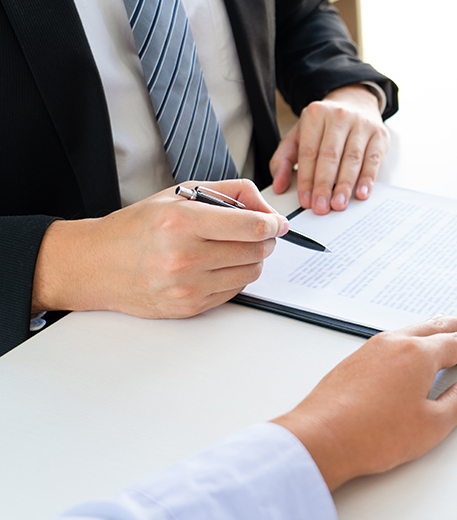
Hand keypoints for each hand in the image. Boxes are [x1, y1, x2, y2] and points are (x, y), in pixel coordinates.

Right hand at [32, 179, 288, 317]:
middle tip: (258, 233)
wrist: (98, 264)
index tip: (277, 223)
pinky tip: (218, 266)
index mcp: (182, 222)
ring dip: (253, 259)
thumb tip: (268, 211)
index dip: (273, 224)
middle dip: (265, 240)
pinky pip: (234, 291)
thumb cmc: (138, 227)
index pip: (251, 226)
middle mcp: (185, 256)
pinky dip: (235, 277)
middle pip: (256, 251)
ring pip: (251, 273)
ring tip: (235, 248)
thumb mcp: (180, 195)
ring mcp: (187, 286)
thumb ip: (231, 194)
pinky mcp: (190, 307)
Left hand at [271, 84, 389, 214]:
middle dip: (324, 184)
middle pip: (330, 155)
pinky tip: (361, 193)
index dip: (306, 179)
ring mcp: (361, 124)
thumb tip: (279, 185)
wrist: (356, 103)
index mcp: (315, 115)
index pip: (309, 152)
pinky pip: (373, 160)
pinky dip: (367, 178)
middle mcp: (338, 116)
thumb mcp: (299, 135)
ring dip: (345, 185)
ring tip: (338, 204)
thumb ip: (283, 159)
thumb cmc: (325, 126)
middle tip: (321, 207)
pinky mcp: (379, 135)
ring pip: (352, 158)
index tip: (305, 201)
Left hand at [273, 315, 456, 490]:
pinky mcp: (354, 361)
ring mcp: (370, 350)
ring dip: (431, 327)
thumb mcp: (431, 425)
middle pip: (433, 327)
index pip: (454, 342)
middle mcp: (393, 344)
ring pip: (409, 330)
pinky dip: (407, 337)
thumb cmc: (371, 435)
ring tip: (442, 327)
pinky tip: (405, 347)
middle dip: (455, 323)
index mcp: (417, 355)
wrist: (321, 439)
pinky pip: (389, 339)